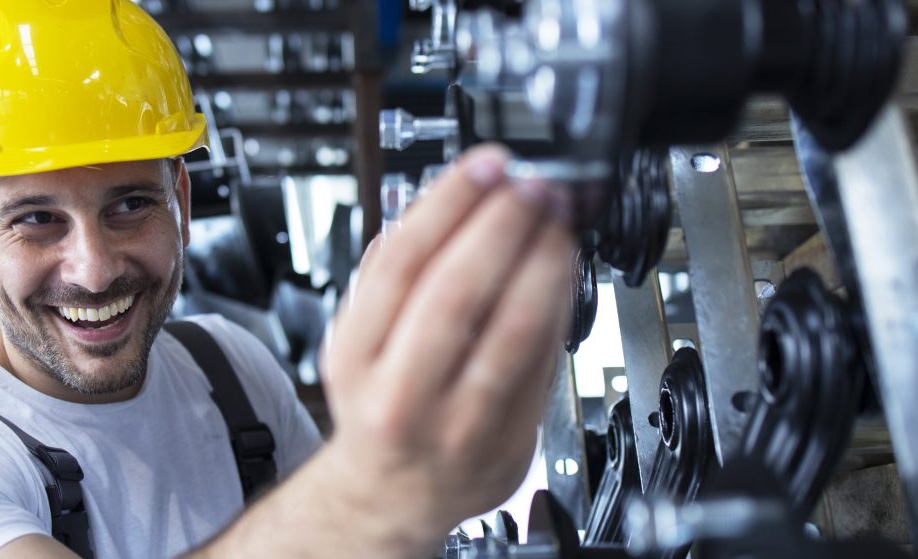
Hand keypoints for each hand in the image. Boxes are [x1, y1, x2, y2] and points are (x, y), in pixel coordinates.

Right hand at [320, 144, 578, 547]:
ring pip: (511, 330)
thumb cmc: (381, 407)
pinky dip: (559, 306)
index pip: (401, 263)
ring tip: (556, 222)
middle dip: (503, 225)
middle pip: (456, 291)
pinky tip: (562, 271)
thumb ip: (388, 277)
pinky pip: (542, 361)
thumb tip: (445, 201)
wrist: (394, 494)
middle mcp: (400, 394)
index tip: (486, 165)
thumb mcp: (356, 341)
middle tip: (532, 186)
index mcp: (354, 358)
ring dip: (543, 261)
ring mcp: (457, 424)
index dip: (450, 202)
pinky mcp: (508, 441)